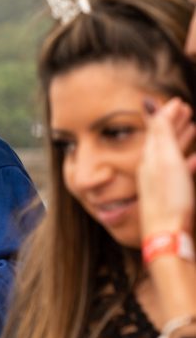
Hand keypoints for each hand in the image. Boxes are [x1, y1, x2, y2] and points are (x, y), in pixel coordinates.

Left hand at [138, 98, 195, 236]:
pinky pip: (180, 173)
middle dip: (174, 123)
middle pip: (162, 141)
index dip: (167, 114)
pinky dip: (188, 161)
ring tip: (193, 127)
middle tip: (185, 109)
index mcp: (149, 159)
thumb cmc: (168, 198)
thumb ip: (159, 133)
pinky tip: (195, 160)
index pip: (157, 130)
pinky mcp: (171, 198)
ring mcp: (161, 185)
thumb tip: (147, 103)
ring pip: (172, 155)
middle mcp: (152, 171)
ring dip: (182, 139)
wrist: (169, 235)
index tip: (178, 101)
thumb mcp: (165, 159)